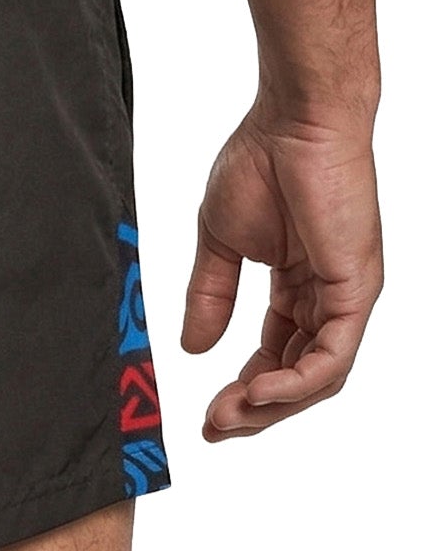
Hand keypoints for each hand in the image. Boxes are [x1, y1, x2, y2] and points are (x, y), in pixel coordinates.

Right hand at [182, 99, 382, 440]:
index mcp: (297, 285)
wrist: (293, 123)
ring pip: (319, 376)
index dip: (242, 387)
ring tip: (229, 415)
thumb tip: (194, 346)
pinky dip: (297, 381)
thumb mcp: (218, 241)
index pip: (275, 353)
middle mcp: (328, 298)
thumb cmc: (260, 163)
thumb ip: (210, 294)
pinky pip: (333, 355)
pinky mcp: (357, 289)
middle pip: (299, 375)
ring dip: (273, 404)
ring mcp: (347, 296)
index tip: (206, 414)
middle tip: (214, 427)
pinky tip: (260, 390)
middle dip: (255, 409)